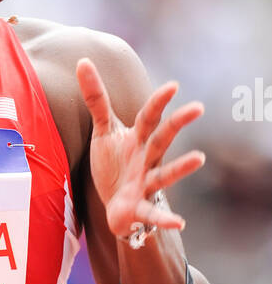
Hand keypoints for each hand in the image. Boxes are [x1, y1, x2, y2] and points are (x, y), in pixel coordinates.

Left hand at [76, 58, 205, 239]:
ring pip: (164, 174)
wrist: (115, 206)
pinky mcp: (139, 207)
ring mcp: (145, 183)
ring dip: (181, 168)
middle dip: (178, 124)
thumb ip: (96, 98)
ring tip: (199, 158)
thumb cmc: (114, 164)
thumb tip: (83, 61)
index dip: (158, 102)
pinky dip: (165, 219)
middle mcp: (146, 159)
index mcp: (138, 139)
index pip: (148, 117)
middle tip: (198, 108)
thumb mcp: (103, 130)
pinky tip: (180, 222)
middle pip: (162, 139)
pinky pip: (153, 214)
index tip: (173, 86)